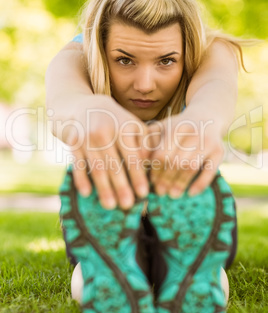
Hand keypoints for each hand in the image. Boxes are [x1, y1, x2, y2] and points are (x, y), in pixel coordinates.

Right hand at [62, 94, 148, 209]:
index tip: (144, 193)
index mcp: (123, 127)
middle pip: (114, 165)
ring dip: (103, 188)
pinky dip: (81, 179)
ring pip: (97, 167)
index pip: (132, 156)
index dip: (138, 176)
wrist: (84, 106)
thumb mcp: (132, 125)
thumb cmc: (115, 120)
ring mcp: (87, 138)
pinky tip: (87, 193)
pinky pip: (78, 164)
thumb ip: (144, 142)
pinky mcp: (73, 143)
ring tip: (110, 205)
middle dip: (121, 187)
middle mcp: (105, 131)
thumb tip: (151, 163)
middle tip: (127, 205)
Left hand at [147, 107, 224, 196]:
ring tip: (172, 195)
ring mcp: (207, 142)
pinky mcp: (219, 150)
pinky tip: (191, 193)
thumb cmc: (178, 127)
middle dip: (167, 179)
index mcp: (175, 128)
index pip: (162, 154)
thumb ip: (148, 141)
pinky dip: (201, 183)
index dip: (156, 170)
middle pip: (176, 162)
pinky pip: (210, 170)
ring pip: (191, 167)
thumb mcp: (162, 128)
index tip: (151, 181)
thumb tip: (137, 157)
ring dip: (181, 183)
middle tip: (160, 192)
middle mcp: (192, 134)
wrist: (207, 116)